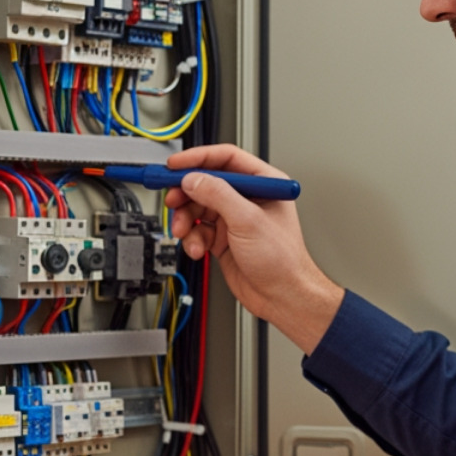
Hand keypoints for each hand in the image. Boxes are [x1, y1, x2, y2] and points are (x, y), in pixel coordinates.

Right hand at [163, 144, 342, 353]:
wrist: (282, 297)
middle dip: (186, 194)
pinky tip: (198, 249)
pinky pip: (198, 230)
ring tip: (184, 231)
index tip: (175, 165)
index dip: (199, 159)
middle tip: (172, 201)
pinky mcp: (223, 238)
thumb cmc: (283, 260)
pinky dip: (193, 239)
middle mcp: (247, 198)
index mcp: (263, 183)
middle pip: (206, 183)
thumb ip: (218, 195)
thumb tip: (193, 179)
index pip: (226, 159)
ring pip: (197, 208)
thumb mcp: (248, 221)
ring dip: (186, 220)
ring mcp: (234, 218)